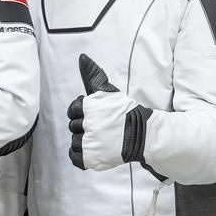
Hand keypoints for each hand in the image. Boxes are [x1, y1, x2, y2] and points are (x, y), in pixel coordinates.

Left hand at [67, 54, 144, 171]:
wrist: (142, 135)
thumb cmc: (124, 111)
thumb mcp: (108, 91)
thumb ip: (93, 75)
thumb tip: (82, 57)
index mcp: (88, 107)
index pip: (73, 110)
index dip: (83, 113)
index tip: (97, 116)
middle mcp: (86, 125)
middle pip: (74, 126)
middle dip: (85, 127)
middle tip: (102, 128)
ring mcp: (88, 143)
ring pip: (74, 142)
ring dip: (84, 141)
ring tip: (101, 139)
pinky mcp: (89, 159)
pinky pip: (75, 158)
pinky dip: (81, 156)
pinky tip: (95, 149)